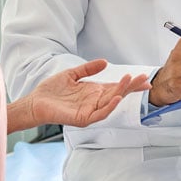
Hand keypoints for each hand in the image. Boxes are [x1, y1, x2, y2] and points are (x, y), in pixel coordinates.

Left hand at [29, 59, 149, 127]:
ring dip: (122, 92)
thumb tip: (105, 62)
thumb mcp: (72, 74)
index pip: (116, 87)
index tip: (144, 78)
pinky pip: (100, 114)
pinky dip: (109, 106)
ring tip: (130, 81)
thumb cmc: (52, 91)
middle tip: (145, 79)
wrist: (36, 102)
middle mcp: (95, 102)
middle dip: (131, 86)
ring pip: (111, 102)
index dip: (130, 83)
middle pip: (118, 93)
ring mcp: (90, 111)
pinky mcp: (83, 118)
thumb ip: (88, 68)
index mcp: (94, 92)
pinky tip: (116, 97)